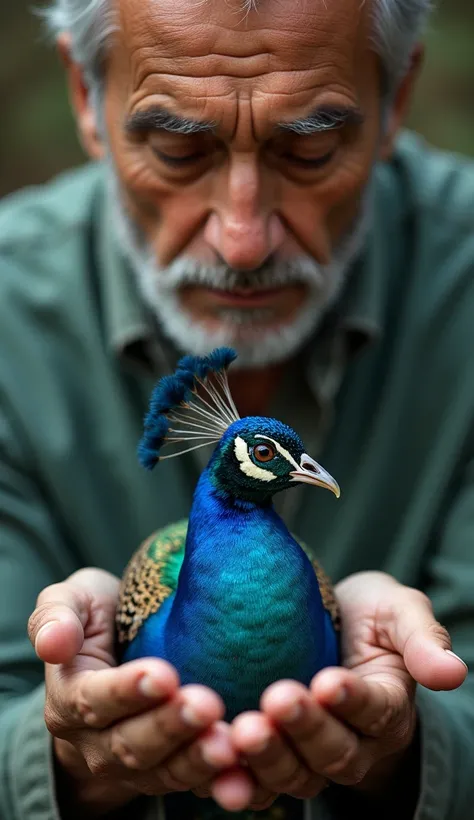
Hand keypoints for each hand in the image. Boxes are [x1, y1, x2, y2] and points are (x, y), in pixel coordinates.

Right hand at [28, 569, 239, 815]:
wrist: (115, 653)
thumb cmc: (97, 619)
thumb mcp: (71, 601)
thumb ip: (56, 615)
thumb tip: (52, 643)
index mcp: (68, 698)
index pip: (94, 700)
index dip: (127, 692)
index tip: (163, 674)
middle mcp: (95, 742)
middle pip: (131, 744)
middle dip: (169, 726)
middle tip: (206, 704)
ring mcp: (132, 765)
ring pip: (164, 772)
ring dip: (197, 759)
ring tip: (228, 741)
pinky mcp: (167, 773)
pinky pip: (192, 785)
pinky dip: (219, 781)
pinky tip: (244, 767)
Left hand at [228, 572, 467, 808]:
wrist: (328, 629)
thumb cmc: (365, 618)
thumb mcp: (397, 612)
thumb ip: (422, 637)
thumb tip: (453, 673)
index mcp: (387, 705)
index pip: (376, 709)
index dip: (353, 700)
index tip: (329, 681)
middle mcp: (355, 742)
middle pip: (335, 750)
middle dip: (305, 728)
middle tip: (277, 699)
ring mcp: (312, 757)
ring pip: (296, 774)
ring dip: (269, 758)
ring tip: (243, 731)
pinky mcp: (274, 760)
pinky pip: (258, 783)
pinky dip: (236, 779)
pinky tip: (213, 766)